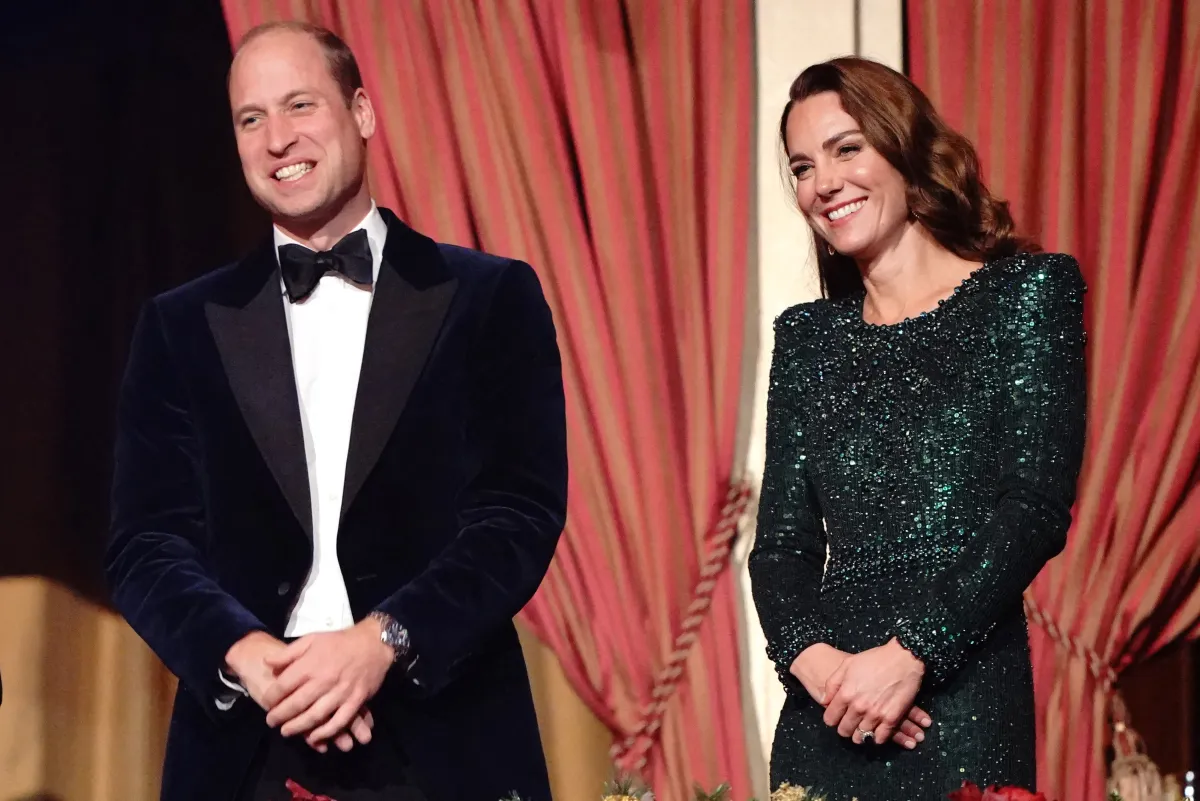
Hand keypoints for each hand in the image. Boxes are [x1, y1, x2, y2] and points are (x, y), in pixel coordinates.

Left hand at [224, 631, 374, 752]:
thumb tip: (266, 662)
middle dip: (280, 715)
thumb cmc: (340, 641)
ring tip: (286, 731)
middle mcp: (324, 680)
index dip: (272, 696)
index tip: (267, 702)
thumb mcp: (312, 639)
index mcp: (312, 664)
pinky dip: (325, 732)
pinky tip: (314, 737)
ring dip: (298, 727)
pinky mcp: (355, 701)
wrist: (374, 643)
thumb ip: (289, 653)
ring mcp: (341, 692)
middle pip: (296, 703)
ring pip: (315, 716)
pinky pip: (339, 721)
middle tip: (271, 722)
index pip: (284, 685)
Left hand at [822, 637, 926, 745]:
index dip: (832, 719)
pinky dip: (876, 737)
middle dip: (845, 727)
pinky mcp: (891, 719)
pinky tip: (876, 730)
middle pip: (844, 730)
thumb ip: (832, 684)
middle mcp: (858, 707)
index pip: (830, 719)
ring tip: (862, 727)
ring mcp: (875, 715)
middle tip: (849, 723)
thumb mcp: (847, 665)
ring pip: (861, 737)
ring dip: (860, 734)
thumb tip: (824, 701)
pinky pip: (880, 738)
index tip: (837, 717)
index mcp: (845, 694)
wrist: (903, 658)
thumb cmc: (874, 659)